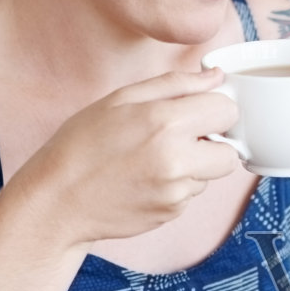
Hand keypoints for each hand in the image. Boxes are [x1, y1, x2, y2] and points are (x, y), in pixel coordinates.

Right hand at [17, 68, 241, 243]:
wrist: (58, 200)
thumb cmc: (82, 144)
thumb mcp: (121, 99)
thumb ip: (175, 84)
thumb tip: (216, 77)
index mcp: (165, 122)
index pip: (227, 110)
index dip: (214, 108)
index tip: (197, 110)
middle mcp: (177, 160)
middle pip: (231, 152)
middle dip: (214, 143)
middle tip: (181, 138)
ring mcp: (177, 192)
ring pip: (212, 175)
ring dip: (194, 165)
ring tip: (153, 159)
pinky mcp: (172, 213)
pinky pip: (191, 194)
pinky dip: (177, 185)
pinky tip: (146, 179)